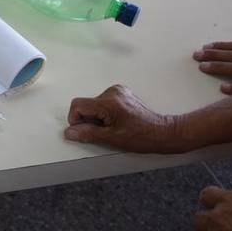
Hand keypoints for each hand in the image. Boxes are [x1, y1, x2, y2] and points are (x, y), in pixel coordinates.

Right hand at [65, 85, 179, 152]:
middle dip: (89, 119)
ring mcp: (118, 91)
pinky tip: (116, 121)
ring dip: (97, 116)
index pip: (78, 105)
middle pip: (86, 104)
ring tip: (113, 126)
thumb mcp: (111, 138)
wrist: (162, 133)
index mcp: (108, 102)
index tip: (84, 130)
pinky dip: (105, 112)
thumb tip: (70, 132)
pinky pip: (103, 101)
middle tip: (104, 131)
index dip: (76, 119)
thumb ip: (87, 133)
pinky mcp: (122, 93)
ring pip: (94, 104)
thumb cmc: (141, 137)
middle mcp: (112, 92)